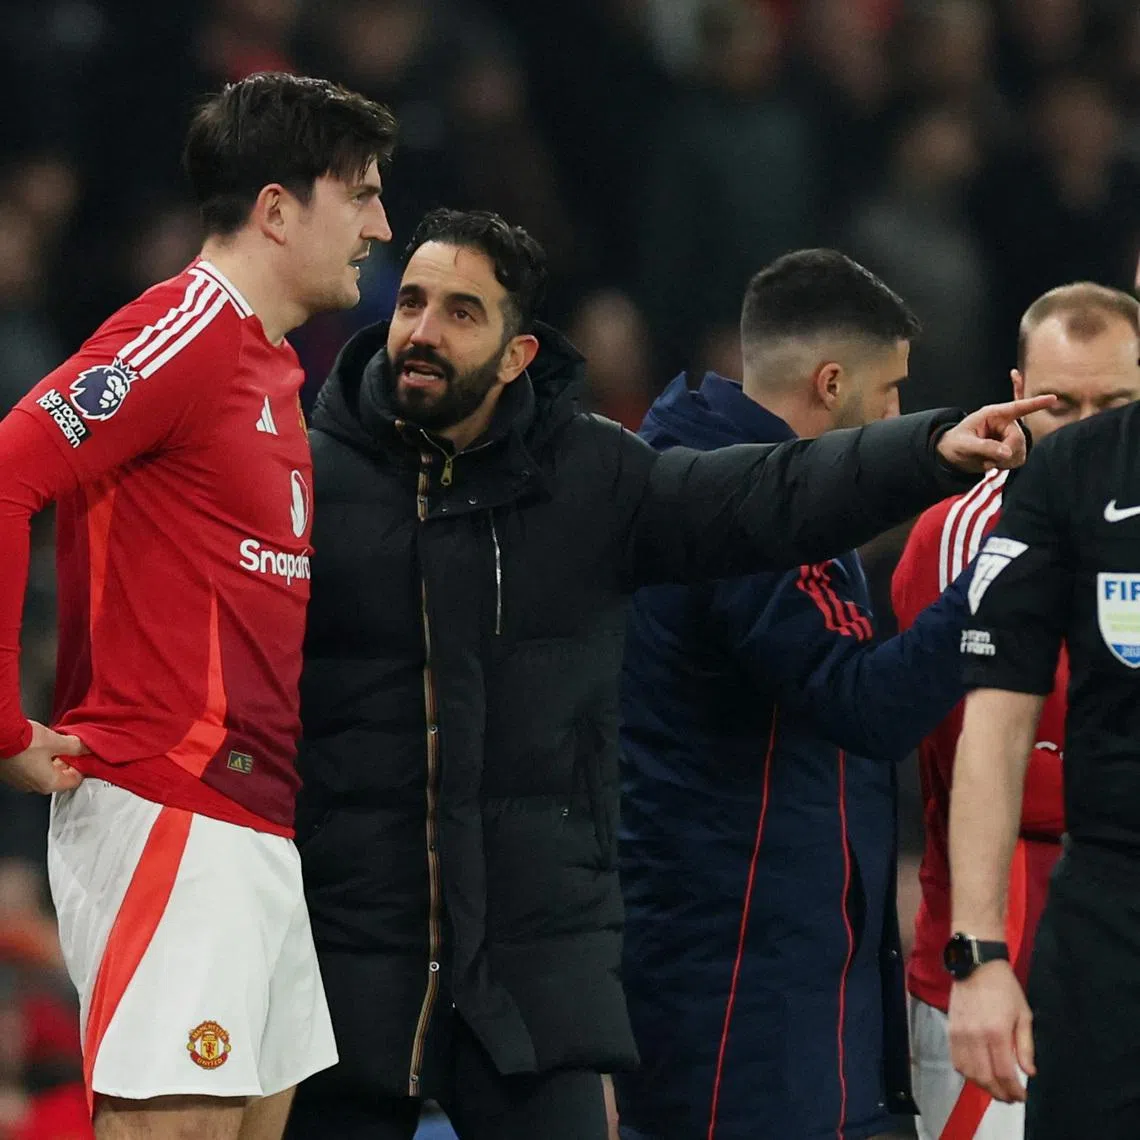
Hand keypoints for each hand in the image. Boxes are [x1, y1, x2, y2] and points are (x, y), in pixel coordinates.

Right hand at [0, 721, 86, 793]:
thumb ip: (75, 746)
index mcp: (48, 784)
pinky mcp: (11, 774)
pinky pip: (30, 770)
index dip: (82, 766)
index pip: (74, 781)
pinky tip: (38, 748)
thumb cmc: (24, 742)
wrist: (1, 735)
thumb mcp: (57, 741)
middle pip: (59, 778)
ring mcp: (20, 781)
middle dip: (66, 763)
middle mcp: (33, 787)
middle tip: (70, 749)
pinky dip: (37, 760)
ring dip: (52, 761)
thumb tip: (85, 748)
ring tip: (54, 745)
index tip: (83, 756)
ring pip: (44, 774)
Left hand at [937, 395, 1056, 473]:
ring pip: (1020, 452)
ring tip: (987, 461)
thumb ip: (984, 447)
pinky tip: (993, 464)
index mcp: (994, 415)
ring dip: (1005, 462)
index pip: (1017, 407)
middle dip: (1005, 453)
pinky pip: (1018, 460)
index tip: (1053, 398)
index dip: (1036, 403)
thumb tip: (1007, 454)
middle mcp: (1006, 424)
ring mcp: (1010, 437)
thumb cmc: (955, 443)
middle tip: (988, 461)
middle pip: (1018, 440)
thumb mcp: (964, 444)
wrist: (953, 455)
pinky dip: (1006, 466)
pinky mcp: (1012, 450)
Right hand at [948, 959, 1034, 1102]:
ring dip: (982, 1086)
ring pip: (968, 1072)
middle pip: (985, 1077)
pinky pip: (955, 1060)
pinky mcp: (950, 1030)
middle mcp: (975, 1036)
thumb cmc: (1005, 988)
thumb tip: (1029, 1072)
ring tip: (995, 1089)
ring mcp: (959, 1034)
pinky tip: (977, 1074)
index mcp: (996, 1032)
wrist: (976, 965)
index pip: (1004, 1072)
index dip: (1014, 1090)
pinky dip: (966, 1073)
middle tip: (1010, 1098)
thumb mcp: (1024, 1014)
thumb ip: (1025, 1046)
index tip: (1022, 1097)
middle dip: (999, 1093)